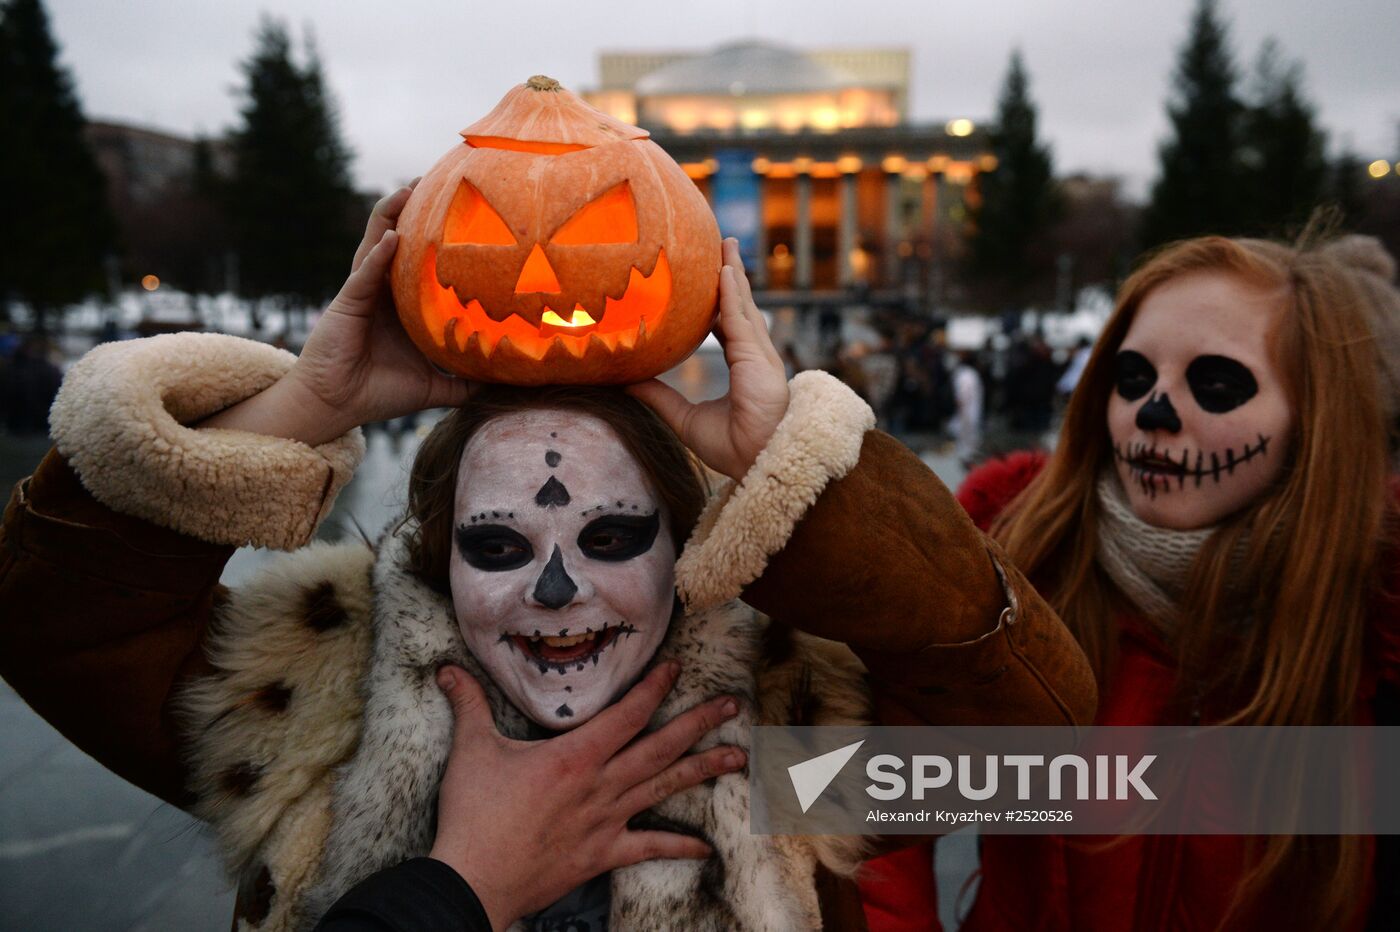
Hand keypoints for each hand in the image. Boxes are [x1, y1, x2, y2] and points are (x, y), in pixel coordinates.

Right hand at [200, 184, 469, 444]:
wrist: (335, 406)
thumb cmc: (377, 394)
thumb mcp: (432, 387)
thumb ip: (463, 384)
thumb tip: (500, 387)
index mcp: (400, 306)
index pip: (419, 263)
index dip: (434, 237)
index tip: (460, 214)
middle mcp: (381, 293)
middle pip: (397, 242)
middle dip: (412, 211)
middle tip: (434, 180)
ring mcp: (362, 293)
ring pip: (375, 245)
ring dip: (390, 216)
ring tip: (408, 189)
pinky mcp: (347, 304)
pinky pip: (363, 274)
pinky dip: (377, 255)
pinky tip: (392, 237)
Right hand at [429, 662, 744, 930]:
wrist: (474, 880)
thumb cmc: (474, 815)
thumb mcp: (471, 750)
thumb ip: (469, 704)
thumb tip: (447, 670)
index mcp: (575, 754)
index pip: (627, 712)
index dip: (655, 687)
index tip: (678, 668)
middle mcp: (601, 784)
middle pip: (661, 746)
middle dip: (700, 722)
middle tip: (733, 705)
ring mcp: (606, 820)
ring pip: (664, 788)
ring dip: (703, 771)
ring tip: (738, 758)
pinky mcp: (602, 854)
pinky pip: (648, 848)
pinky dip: (678, 847)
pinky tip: (705, 848)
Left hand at [628, 239, 789, 481]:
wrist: (758, 464)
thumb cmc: (732, 447)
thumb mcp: (683, 417)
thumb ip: (659, 397)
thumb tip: (626, 382)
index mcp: (744, 367)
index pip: (730, 325)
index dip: (721, 302)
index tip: (709, 281)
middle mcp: (755, 356)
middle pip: (741, 306)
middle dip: (731, 276)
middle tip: (722, 246)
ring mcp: (760, 355)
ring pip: (743, 305)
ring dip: (734, 273)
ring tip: (726, 245)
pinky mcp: (758, 357)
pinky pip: (741, 317)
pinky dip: (733, 292)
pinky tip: (725, 270)